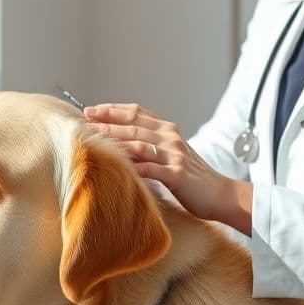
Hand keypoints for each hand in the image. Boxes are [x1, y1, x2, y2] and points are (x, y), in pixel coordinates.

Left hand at [83, 102, 252, 234]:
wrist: (220, 194)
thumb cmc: (191, 176)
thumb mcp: (170, 153)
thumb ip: (150, 145)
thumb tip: (118, 142)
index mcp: (167, 130)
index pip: (136, 112)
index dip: (111, 109)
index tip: (90, 109)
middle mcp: (170, 137)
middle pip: (132, 127)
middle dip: (105, 124)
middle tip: (83, 124)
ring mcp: (174, 155)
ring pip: (138, 144)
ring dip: (114, 141)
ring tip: (93, 141)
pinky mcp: (178, 175)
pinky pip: (151, 169)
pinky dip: (132, 167)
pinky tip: (116, 167)